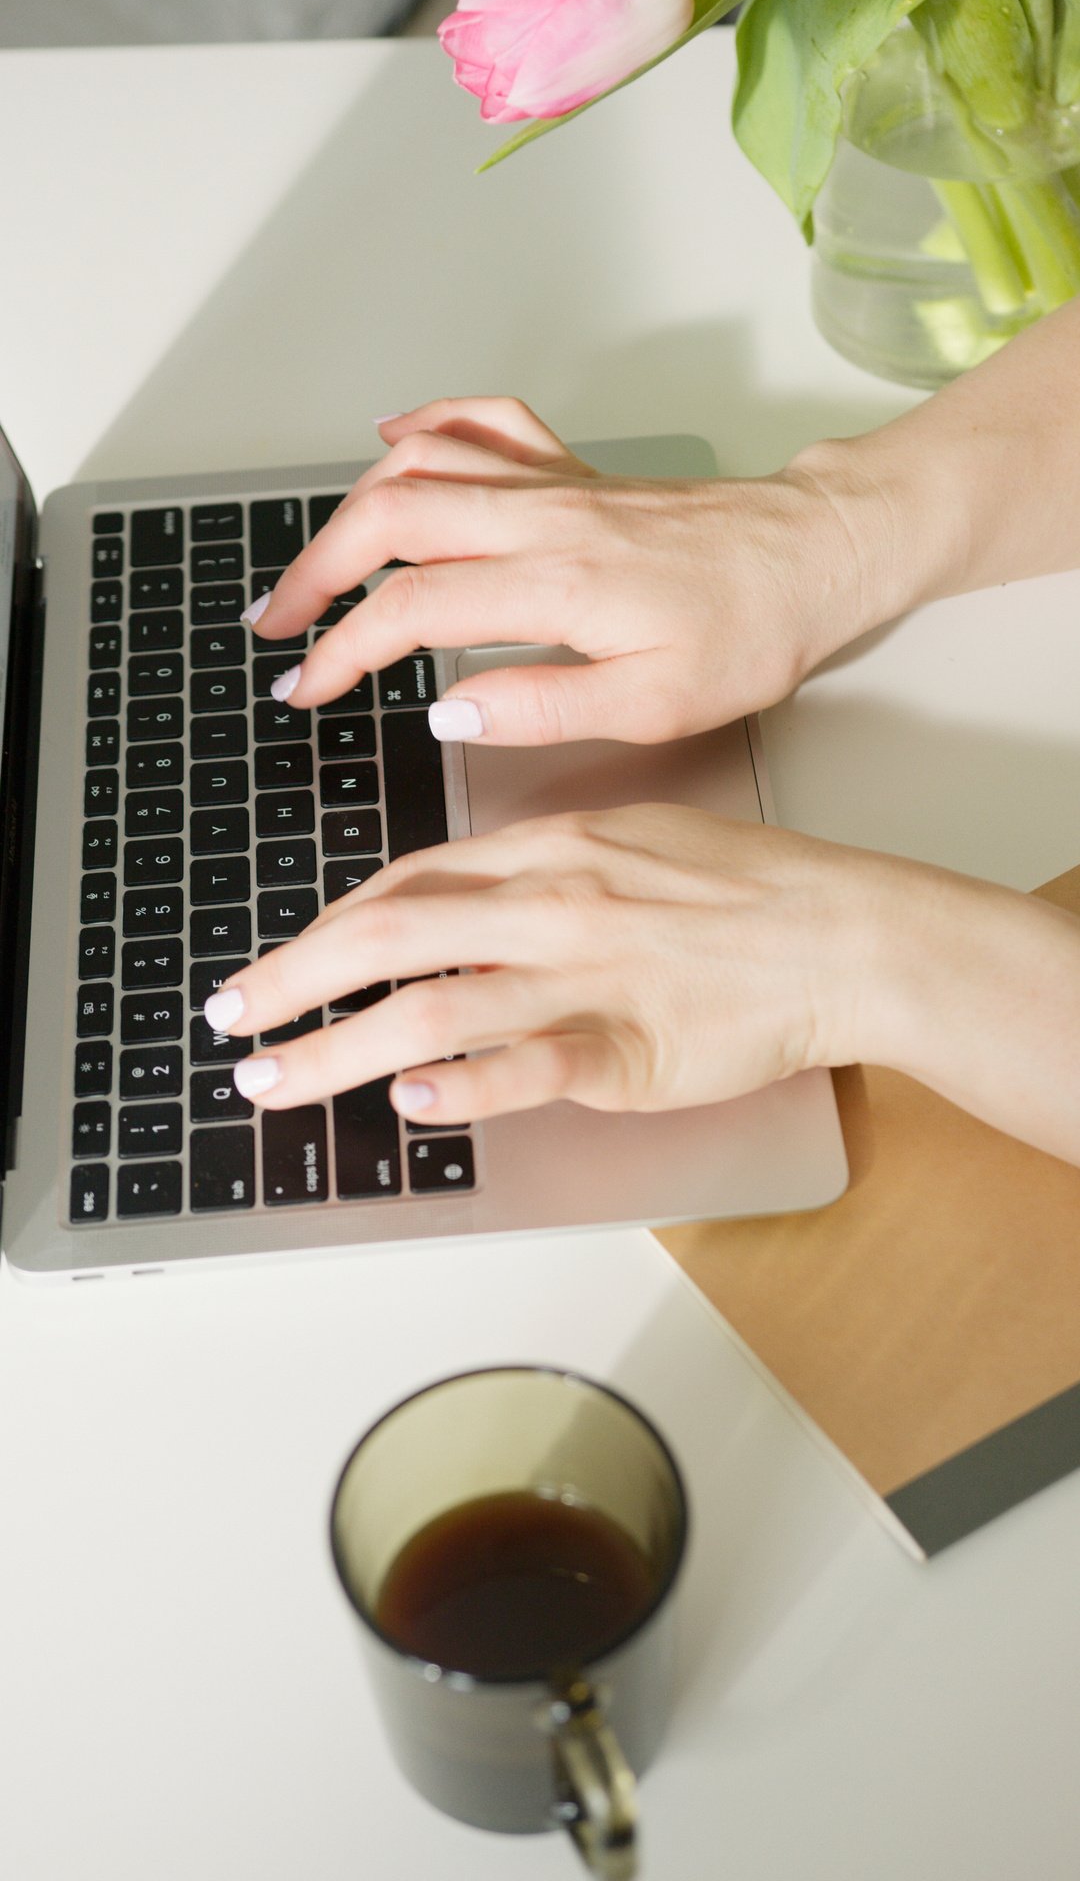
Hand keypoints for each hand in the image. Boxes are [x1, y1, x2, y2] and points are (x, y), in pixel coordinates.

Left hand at [204, 806, 894, 1123]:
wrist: (843, 931)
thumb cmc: (746, 888)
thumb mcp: (629, 842)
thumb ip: (537, 871)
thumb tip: (454, 907)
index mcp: (547, 849)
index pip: (405, 886)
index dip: (324, 930)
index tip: (276, 967)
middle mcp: (552, 905)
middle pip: (388, 937)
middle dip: (291, 981)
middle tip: (232, 1019)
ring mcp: (588, 977)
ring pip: (433, 1006)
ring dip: (336, 1049)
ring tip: (275, 1082)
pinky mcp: (631, 1051)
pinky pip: (530, 1067)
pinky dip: (463, 1087)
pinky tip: (411, 1102)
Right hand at [247, 397, 873, 745]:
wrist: (815, 555)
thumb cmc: (751, 631)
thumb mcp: (655, 705)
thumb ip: (543, 708)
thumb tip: (450, 713)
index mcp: (555, 583)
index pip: (410, 608)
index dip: (342, 651)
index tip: (307, 689)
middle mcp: (542, 517)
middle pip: (387, 518)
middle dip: (315, 571)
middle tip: (281, 625)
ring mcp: (554, 483)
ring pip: (419, 466)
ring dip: (350, 509)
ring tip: (317, 563)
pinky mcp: (573, 470)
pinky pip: (481, 422)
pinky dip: (422, 427)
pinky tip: (388, 443)